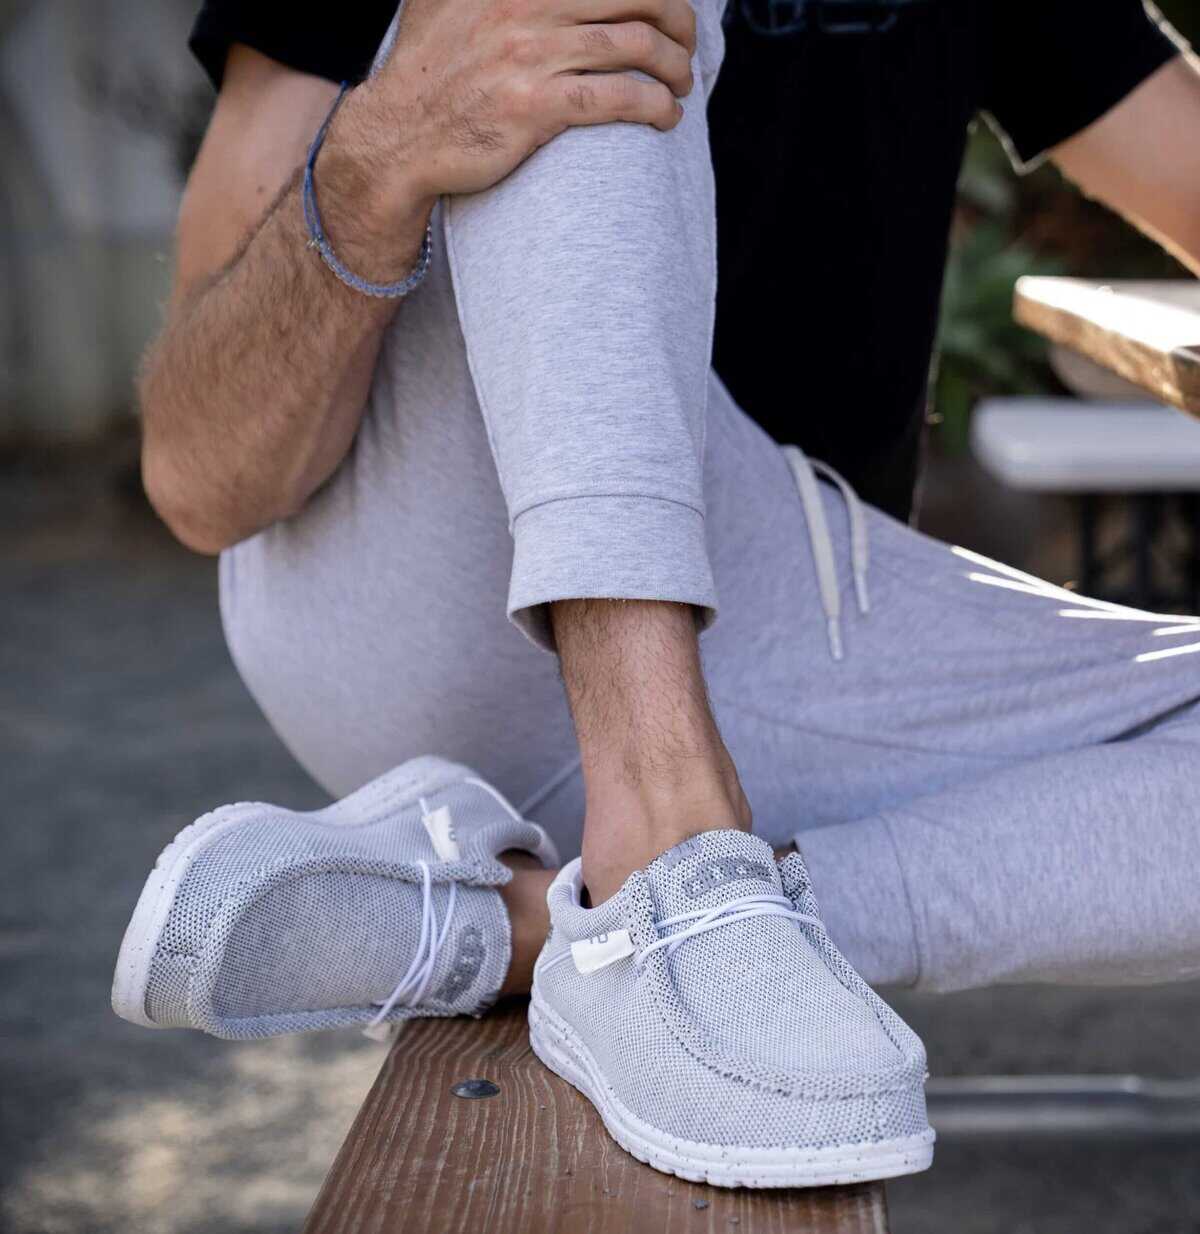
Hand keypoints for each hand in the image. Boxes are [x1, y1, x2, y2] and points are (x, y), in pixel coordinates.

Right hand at [326, 0, 697, 240]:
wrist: (397, 139)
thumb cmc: (426, 73)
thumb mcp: (440, 0)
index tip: (667, 8)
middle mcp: (526, 5)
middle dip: (677, 21)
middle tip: (687, 47)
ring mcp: (531, 55)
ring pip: (635, 46)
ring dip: (674, 67)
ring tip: (681, 85)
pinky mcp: (536, 107)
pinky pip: (618, 97)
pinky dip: (655, 105)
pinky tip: (666, 116)